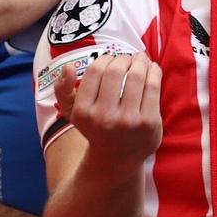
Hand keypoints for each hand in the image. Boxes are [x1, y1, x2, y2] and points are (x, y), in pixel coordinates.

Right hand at [54, 52, 161, 172]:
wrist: (117, 158)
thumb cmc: (95, 127)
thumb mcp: (72, 112)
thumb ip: (62, 89)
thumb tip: (67, 67)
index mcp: (83, 112)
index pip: (96, 71)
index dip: (106, 58)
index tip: (111, 59)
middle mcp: (104, 117)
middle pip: (117, 70)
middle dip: (124, 58)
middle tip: (129, 58)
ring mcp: (128, 121)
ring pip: (137, 76)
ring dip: (140, 61)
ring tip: (141, 60)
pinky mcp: (149, 122)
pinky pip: (153, 86)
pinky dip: (154, 72)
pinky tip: (152, 69)